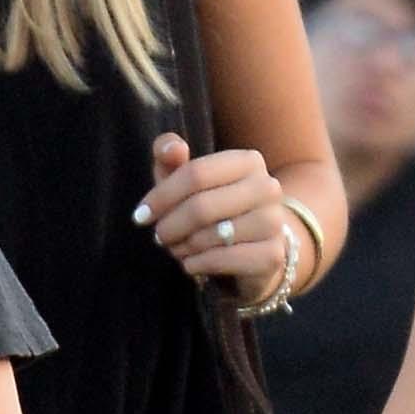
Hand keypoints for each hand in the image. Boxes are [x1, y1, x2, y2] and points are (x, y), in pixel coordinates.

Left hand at [136, 134, 294, 310]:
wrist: (256, 247)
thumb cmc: (215, 208)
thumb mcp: (188, 180)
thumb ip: (172, 158)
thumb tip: (172, 148)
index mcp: (248, 161)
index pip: (195, 174)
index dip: (162, 196)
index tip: (141, 215)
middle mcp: (267, 187)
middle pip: (201, 206)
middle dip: (170, 226)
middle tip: (159, 237)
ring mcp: (273, 222)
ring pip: (211, 236)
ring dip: (183, 247)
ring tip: (178, 248)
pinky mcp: (272, 256)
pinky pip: (222, 260)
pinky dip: (198, 264)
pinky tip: (192, 264)